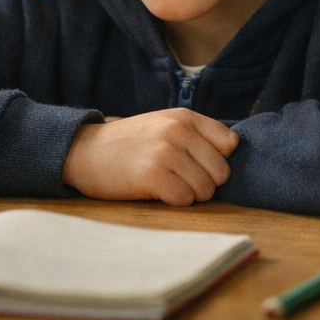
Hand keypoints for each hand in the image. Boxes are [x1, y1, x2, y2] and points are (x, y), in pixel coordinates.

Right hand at [61, 109, 238, 206]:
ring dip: (189, 195)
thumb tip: (233, 150)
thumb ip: (197, 134)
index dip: (217, 161)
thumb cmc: (130, 143)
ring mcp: (165, 152)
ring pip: (205, 190)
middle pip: (221, 172)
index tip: (198, 165)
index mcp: (185, 117)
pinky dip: (174, 202)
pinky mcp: (152, 175)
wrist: (85, 151)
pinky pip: (185, 200)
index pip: (229, 143)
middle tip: (180, 180)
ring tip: (166, 184)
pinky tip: (157, 192)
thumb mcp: (165, 124)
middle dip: (205, 183)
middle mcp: (178, 130)